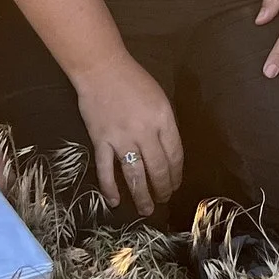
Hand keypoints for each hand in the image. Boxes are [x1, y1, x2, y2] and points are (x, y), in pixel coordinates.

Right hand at [73, 56, 184, 216]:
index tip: (176, 184)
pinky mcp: (101, 142)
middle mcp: (145, 132)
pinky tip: (115, 201)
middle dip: (163, 188)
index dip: (176, 173)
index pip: (175, 154)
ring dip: (142, 195)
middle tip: (164, 199)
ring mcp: (122, 139)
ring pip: (135, 175)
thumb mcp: (159, 98)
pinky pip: (106, 170)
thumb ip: (164, 124)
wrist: (101, 69)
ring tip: (146, 209)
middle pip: (158, 168)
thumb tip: (167, 151)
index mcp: (163, 119)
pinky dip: (110, 188)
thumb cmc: (133, 80)